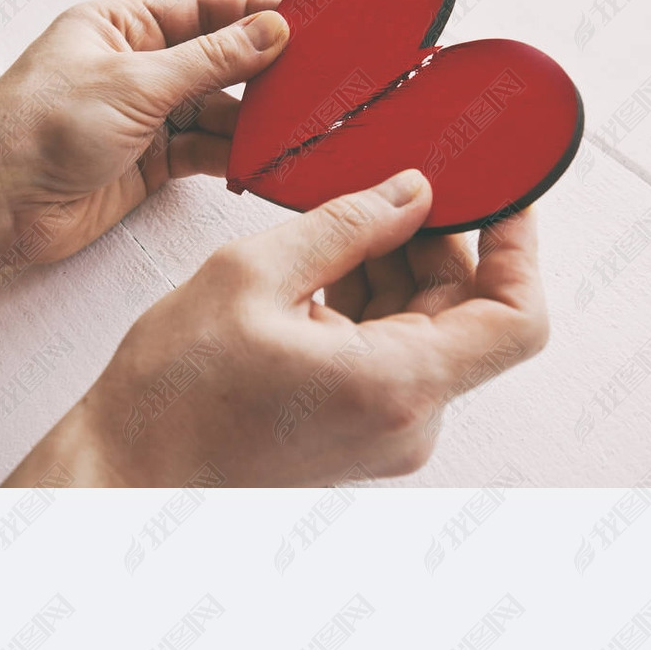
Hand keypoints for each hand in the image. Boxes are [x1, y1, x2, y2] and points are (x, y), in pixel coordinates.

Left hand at [0, 0, 288, 264]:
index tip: (307, 22)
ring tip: (297, 130)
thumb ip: (210, 60)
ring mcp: (143, 118)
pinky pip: (204, 155)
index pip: (204, 10)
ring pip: (215, 114)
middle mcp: (135, 67)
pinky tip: (263, 162)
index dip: (256, 15)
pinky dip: (233, 159)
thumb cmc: (40, 127)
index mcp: (121, 25)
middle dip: (263, 76)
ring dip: (252, 124)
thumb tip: (270, 30)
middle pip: (217, 64)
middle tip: (316, 84)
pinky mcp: (148, 166)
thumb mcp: (136, 82)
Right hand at [5, 172, 548, 486]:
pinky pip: (395, 354)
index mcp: (395, 386)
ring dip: (398, 269)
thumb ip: (347, 223)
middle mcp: (408, 422)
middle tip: (393, 181)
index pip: (516, 319)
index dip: (521, 248)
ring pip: (429, 331)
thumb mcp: (252, 274)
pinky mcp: (364, 432)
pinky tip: (324, 268)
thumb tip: (413, 191)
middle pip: (468, 315)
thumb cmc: (172, 393)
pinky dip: (373, 304)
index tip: (503, 193)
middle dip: (439, 243)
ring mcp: (388, 433)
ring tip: (339, 222)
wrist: (129, 468)